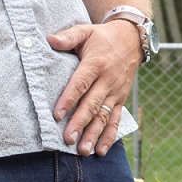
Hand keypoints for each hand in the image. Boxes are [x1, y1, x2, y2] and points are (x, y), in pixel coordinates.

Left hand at [48, 19, 141, 156]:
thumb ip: (68, 36)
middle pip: (91, 104)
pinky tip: (101, 151)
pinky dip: (109, 136)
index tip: (56, 115)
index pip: (80, 84)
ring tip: (83, 150)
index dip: (68, 99)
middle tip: (68, 139)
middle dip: (80, 123)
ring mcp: (116, 92)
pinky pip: (115, 120)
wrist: (132, 39)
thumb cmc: (102, 37)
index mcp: (95, 64)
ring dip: (94, 134)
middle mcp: (107, 80)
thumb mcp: (85, 31)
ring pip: (103, 116)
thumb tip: (49, 39)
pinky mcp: (121, 99)